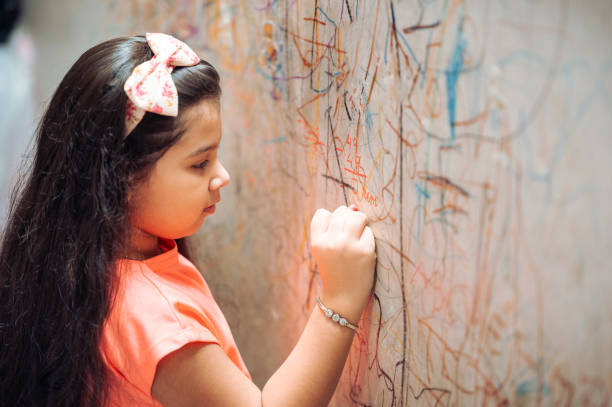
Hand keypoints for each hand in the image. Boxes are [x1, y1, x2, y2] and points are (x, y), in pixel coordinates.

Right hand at [309, 204, 375, 319]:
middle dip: (348, 219)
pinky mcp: (365, 251)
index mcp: (317, 241)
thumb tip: (353, 207)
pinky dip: (368, 238)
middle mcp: (331, 241)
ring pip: (357, 217)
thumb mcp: (324, 250)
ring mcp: (349, 245)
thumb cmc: (334, 272)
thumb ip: (333, 229)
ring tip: (358, 237)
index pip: (323, 213)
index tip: (335, 233)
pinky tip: (364, 250)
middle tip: (350, 236)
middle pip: (342, 212)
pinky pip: (369, 232)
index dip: (331, 219)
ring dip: (360, 223)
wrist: (342, 299)